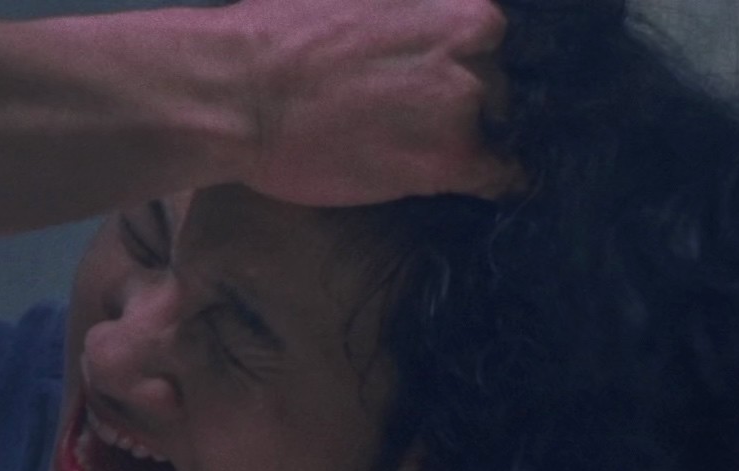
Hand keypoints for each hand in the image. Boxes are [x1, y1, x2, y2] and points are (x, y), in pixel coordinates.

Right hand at [225, 0, 516, 204]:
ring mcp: (466, 101)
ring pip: (492, 126)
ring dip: (462, 139)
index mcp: (454, 2)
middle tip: (411, 118)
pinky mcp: (450, 158)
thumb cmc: (275, 34)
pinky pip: (498, 175)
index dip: (462, 61)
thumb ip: (403, 8)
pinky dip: (491, 181)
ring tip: (414, 151)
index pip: (488, 35)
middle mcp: (474, 42)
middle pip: (494, 79)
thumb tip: (400, 27)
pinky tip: (474, 183)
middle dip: (461, 98)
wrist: (240, 91)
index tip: (439, 80)